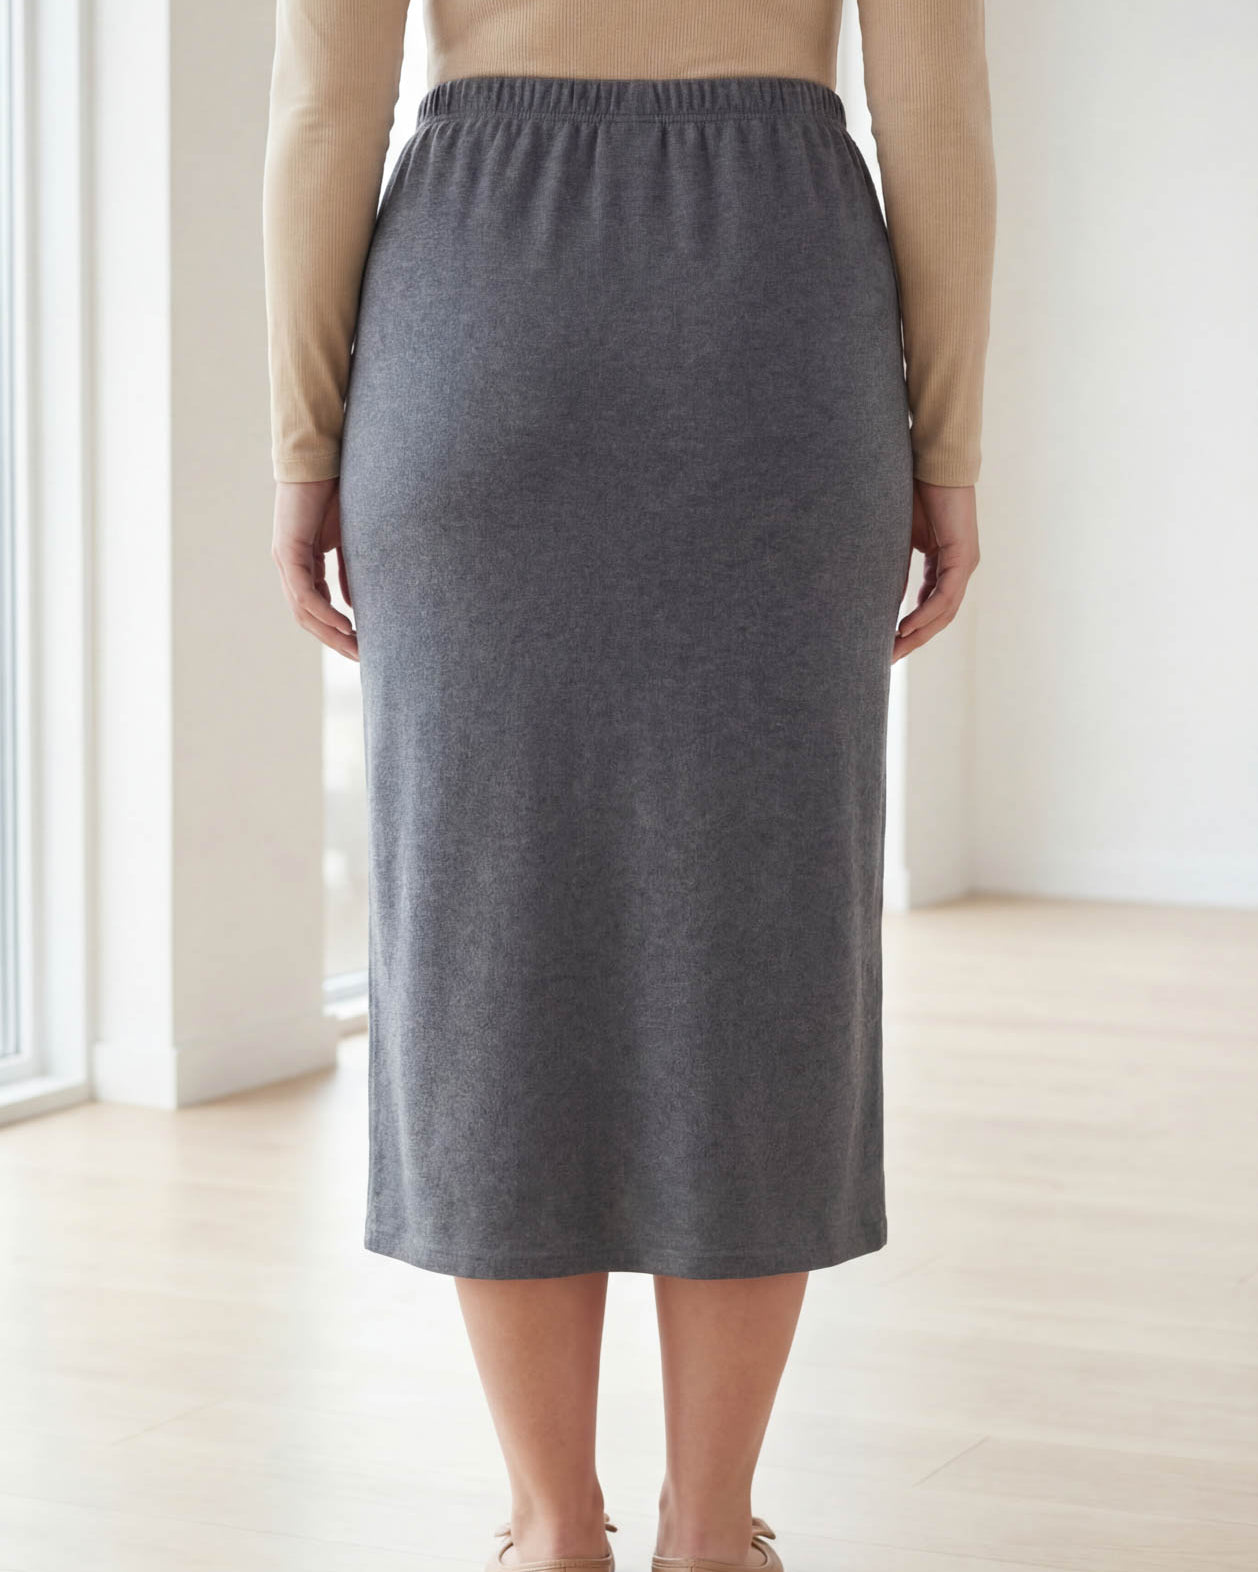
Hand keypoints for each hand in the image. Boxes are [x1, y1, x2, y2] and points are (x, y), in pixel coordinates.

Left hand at [271, 477, 358, 661]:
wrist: (320, 460)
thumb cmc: (336, 493)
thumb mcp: (347, 542)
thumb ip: (348, 573)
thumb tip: (353, 605)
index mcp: (303, 564)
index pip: (316, 608)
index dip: (336, 631)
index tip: (361, 646)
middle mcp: (289, 566)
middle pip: (307, 617)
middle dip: (334, 640)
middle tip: (360, 658)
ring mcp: (285, 560)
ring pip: (303, 610)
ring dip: (329, 632)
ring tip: (354, 647)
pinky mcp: (287, 551)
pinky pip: (304, 592)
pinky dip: (323, 611)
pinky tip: (344, 624)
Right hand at [892, 479, 979, 662]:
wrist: (933, 462)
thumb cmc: (913, 491)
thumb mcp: (899, 537)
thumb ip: (894, 564)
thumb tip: (871, 591)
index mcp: (945, 563)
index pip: (930, 605)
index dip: (910, 628)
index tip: (887, 645)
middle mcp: (960, 567)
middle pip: (939, 616)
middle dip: (914, 639)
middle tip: (889, 659)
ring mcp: (965, 563)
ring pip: (944, 611)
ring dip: (919, 633)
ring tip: (894, 649)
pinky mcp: (963, 556)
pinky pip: (945, 595)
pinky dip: (925, 612)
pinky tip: (906, 627)